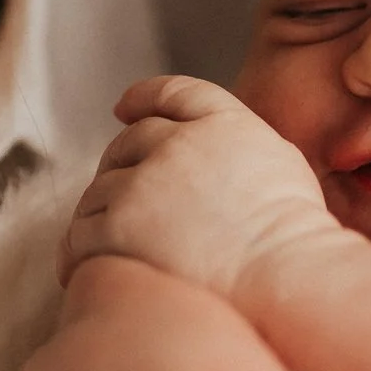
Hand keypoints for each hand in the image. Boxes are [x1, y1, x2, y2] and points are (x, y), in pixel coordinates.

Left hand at [60, 74, 329, 301]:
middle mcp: (178, 144)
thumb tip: (209, 153)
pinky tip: (85, 267)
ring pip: (99, 189)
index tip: (124, 109)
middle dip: (120, 166)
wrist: (283, 277)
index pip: (172, 93)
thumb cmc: (292, 236)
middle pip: (128, 143)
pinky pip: (80, 234)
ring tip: (109, 244)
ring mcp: (144, 185)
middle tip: (121, 201)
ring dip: (99, 212)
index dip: (142, 98)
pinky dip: (78, 251)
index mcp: (222, 123)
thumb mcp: (278, 161)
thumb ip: (235, 143)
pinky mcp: (117, 229)